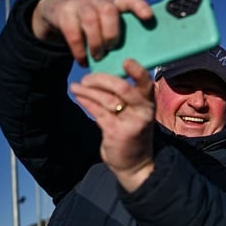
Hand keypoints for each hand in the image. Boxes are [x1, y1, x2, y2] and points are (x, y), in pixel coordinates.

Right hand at [31, 0, 151, 66]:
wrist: (59, 12)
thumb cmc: (93, 26)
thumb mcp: (107, 27)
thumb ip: (120, 37)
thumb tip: (137, 62)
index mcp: (115, 6)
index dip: (140, 6)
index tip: (148, 17)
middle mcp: (99, 2)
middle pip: (108, 10)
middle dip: (112, 32)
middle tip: (111, 48)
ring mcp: (80, 6)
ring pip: (90, 20)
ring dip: (96, 42)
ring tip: (98, 56)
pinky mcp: (64, 15)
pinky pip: (73, 33)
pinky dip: (80, 51)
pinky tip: (84, 61)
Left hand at [70, 59, 155, 191]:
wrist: (136, 164)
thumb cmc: (133, 132)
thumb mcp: (136, 113)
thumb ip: (126, 96)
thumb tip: (103, 75)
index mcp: (149, 103)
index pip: (146, 83)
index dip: (137, 71)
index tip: (126, 61)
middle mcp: (143, 111)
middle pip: (122, 88)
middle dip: (101, 79)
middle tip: (87, 78)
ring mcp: (130, 123)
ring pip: (106, 99)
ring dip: (88, 90)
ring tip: (76, 86)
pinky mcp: (116, 133)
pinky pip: (98, 112)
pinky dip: (86, 101)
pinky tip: (78, 95)